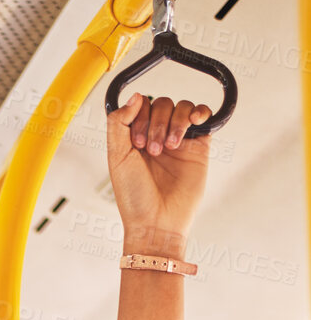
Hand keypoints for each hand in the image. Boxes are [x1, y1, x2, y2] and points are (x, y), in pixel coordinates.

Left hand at [108, 94, 210, 256]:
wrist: (157, 222)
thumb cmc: (134, 197)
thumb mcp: (116, 157)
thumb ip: (118, 123)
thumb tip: (135, 96)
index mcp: (135, 138)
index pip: (141, 106)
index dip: (139, 115)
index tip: (137, 142)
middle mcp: (156, 136)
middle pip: (162, 104)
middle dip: (156, 122)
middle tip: (153, 150)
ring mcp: (179, 141)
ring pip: (181, 107)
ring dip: (175, 122)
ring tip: (170, 147)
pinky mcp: (198, 147)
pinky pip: (203, 116)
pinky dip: (200, 111)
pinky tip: (195, 120)